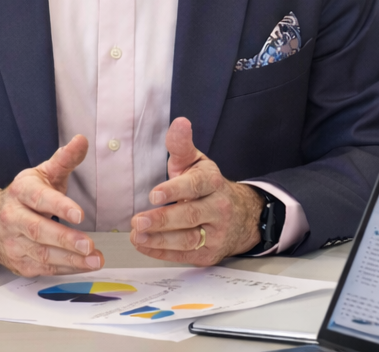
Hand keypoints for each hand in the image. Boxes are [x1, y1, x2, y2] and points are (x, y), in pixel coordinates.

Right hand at [0, 134, 105, 276]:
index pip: (39, 198)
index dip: (59, 206)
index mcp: (21, 191)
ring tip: (94, 259)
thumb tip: (81, 140)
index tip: (79, 213)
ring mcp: (14, 243)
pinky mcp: (19, 262)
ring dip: (70, 259)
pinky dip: (65, 268)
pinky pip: (44, 268)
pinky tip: (83, 265)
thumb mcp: (42, 174)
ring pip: (42, 254)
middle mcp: (13, 217)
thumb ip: (65, 160)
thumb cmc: (24, 197)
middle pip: (38, 230)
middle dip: (65, 239)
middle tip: (88, 244)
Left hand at [129, 117, 263, 264]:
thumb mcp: (196, 163)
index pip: (195, 186)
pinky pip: (184, 256)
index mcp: (212, 182)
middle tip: (138, 221)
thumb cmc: (207, 187)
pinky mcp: (209, 254)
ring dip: (159, 240)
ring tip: (137, 236)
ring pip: (188, 240)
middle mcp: (218, 209)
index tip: (154, 194)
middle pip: (190, 216)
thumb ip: (181, 146)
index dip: (174, 190)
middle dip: (162, 220)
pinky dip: (162, 253)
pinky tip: (144, 246)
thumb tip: (179, 122)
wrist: (241, 216)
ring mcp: (215, 234)